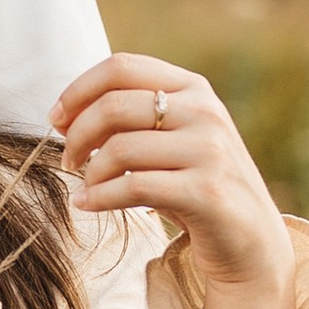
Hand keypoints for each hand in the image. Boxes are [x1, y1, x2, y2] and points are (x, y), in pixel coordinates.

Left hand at [50, 50, 295, 308]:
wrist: (252, 243)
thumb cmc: (197, 188)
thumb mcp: (173, 140)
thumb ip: (134, 119)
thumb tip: (66, 114)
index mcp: (193, 89)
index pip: (121, 66)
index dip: (78, 89)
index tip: (56, 119)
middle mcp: (205, 112)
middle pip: (114, 105)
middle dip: (76, 134)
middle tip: (68, 160)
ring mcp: (210, 151)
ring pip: (120, 148)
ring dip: (89, 171)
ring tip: (84, 187)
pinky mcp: (207, 191)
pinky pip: (133, 186)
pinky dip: (99, 196)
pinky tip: (87, 204)